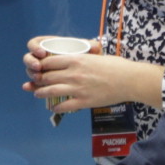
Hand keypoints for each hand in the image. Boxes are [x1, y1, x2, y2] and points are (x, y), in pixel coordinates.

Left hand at [25, 43, 163, 117]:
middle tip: (34, 82)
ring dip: (41, 93)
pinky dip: (56, 107)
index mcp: (76, 60)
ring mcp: (77, 88)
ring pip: (50, 91)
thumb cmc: (116, 66)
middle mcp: (73, 73)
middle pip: (47, 76)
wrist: (129, 80)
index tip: (37, 68)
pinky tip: (53, 107)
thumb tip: (75, 58)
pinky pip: (63, 106)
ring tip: (37, 94)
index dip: (40, 66)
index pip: (48, 62)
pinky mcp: (83, 101)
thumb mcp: (96, 56)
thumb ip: (82, 58)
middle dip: (38, 79)